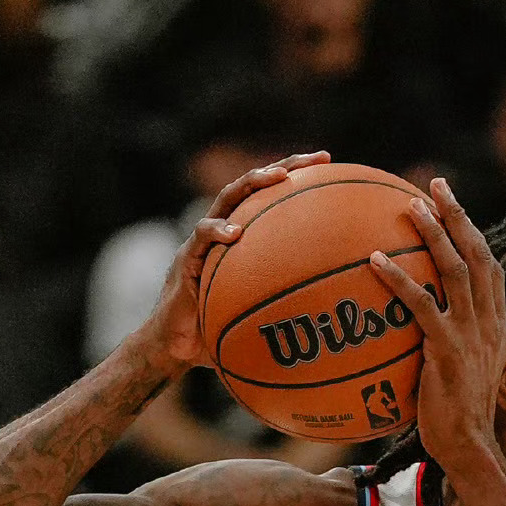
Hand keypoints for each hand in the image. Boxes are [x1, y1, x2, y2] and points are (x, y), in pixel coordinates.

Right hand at [144, 153, 330, 371]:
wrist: (175, 346)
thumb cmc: (219, 333)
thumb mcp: (261, 317)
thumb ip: (287, 309)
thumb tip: (329, 324)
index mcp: (242, 237)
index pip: (271, 199)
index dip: (298, 179)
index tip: (329, 165)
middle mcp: (224, 230)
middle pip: (254, 185)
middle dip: (286, 166)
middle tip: (317, 159)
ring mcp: (203, 241)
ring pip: (228, 198)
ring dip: (253, 182)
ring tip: (277, 177)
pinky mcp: (187, 259)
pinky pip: (201, 236)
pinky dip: (218, 231)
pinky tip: (234, 232)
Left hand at [371, 179, 505, 475]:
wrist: (471, 449)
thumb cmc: (457, 421)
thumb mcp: (460, 376)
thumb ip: (445, 346)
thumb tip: (414, 332)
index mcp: (495, 325)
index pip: (489, 267)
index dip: (472, 232)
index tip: (451, 204)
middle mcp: (489, 323)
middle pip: (476, 255)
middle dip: (457, 215)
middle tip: (433, 186)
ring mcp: (472, 336)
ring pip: (455, 270)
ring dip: (433, 234)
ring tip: (409, 208)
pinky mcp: (449, 351)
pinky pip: (423, 306)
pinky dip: (399, 280)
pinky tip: (374, 262)